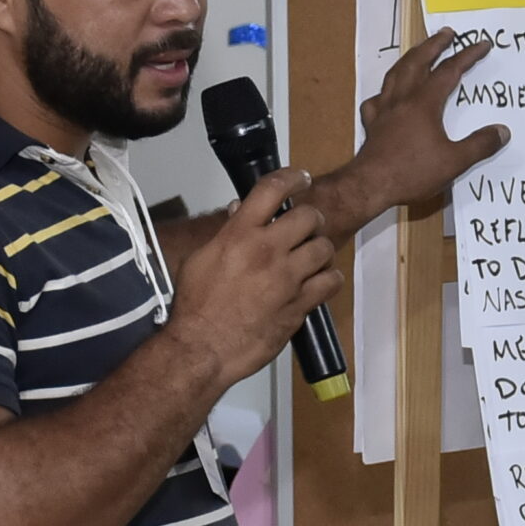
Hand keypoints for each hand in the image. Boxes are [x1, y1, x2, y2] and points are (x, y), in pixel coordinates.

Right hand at [166, 167, 341, 384]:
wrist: (202, 348)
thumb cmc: (194, 305)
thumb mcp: (200, 259)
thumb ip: (225, 233)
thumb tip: (241, 211)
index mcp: (239, 234)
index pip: (272, 190)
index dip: (292, 177)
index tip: (300, 179)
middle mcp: (266, 250)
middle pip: (308, 217)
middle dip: (310, 219)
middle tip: (305, 228)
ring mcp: (286, 278)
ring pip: (324, 248)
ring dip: (320, 250)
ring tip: (310, 258)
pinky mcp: (299, 304)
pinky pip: (330, 282)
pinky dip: (329, 279)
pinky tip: (319, 282)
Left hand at [318, 29, 504, 230]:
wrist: (371, 185)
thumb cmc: (413, 172)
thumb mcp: (454, 161)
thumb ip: (480, 145)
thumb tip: (502, 131)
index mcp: (424, 103)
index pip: (449, 71)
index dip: (467, 55)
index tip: (482, 44)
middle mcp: (403, 99)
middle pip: (418, 62)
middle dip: (434, 45)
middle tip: (446, 32)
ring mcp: (383, 109)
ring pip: (395, 74)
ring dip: (410, 59)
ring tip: (418, 52)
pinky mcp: (372, 123)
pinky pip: (377, 99)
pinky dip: (385, 92)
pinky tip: (388, 96)